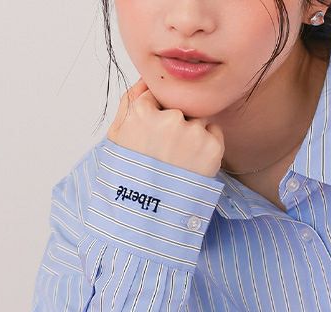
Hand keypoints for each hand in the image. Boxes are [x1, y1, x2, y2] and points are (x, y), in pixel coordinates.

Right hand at [106, 77, 224, 177]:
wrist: (151, 211)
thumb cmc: (131, 175)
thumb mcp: (116, 137)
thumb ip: (129, 102)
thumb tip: (146, 80)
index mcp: (142, 111)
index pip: (156, 96)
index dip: (156, 116)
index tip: (154, 137)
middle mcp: (170, 118)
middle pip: (178, 107)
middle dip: (175, 123)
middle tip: (167, 152)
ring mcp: (193, 133)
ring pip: (197, 119)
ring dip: (192, 134)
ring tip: (180, 160)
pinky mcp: (212, 147)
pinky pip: (214, 133)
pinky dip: (207, 145)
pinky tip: (193, 163)